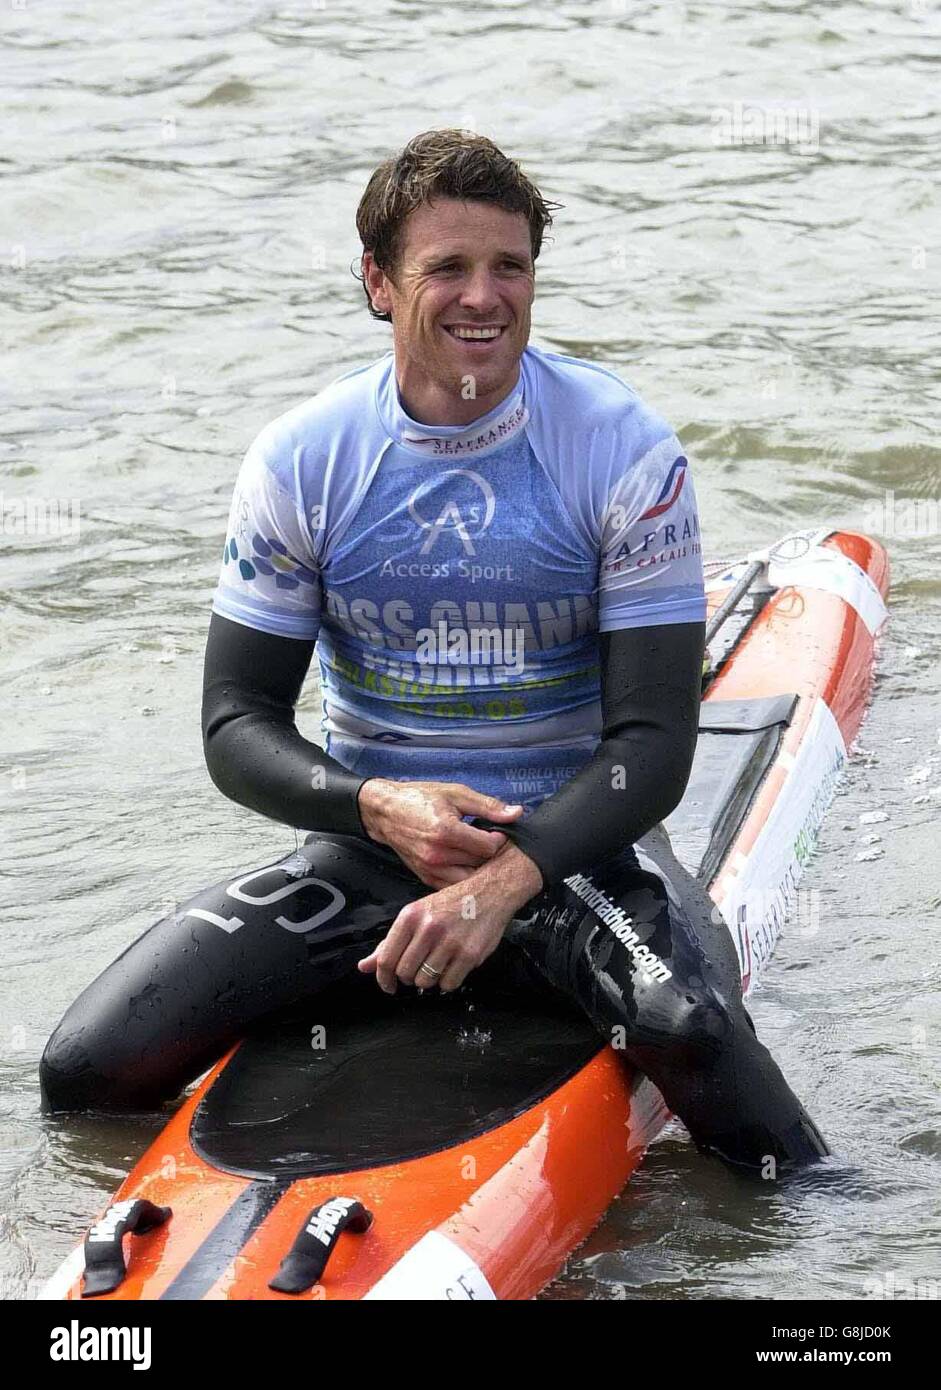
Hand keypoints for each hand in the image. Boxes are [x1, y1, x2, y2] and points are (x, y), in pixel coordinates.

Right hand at [356, 778, 523, 887]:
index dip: (499, 839)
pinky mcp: (426, 878)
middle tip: (493, 845)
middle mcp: (437, 854)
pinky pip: (454, 888)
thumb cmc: (420, 799)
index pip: (489, 847)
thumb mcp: (456, 794)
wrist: (386, 812)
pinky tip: (466, 865)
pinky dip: (465, 879)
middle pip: (481, 866)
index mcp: (446, 831)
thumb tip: (516, 813)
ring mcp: (430, 869)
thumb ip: (488, 806)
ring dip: (480, 871)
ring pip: (470, 882)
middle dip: (492, 857)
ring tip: (480, 856)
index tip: (497, 832)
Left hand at [358, 844, 543, 993]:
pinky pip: (448, 984)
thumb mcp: (417, 914)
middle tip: (417, 969)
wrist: (490, 893)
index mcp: (410, 916)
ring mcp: (450, 942)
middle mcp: (428, 928)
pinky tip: (451, 966)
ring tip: (437, 964)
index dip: (383, 978)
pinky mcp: (469, 954)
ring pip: (425, 981)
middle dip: (409, 977)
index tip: (388, 985)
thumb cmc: (453, 904)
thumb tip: (365, 966)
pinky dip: (448, 981)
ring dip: (429, 979)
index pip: (386, 958)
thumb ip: (390, 942)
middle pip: (405, 973)